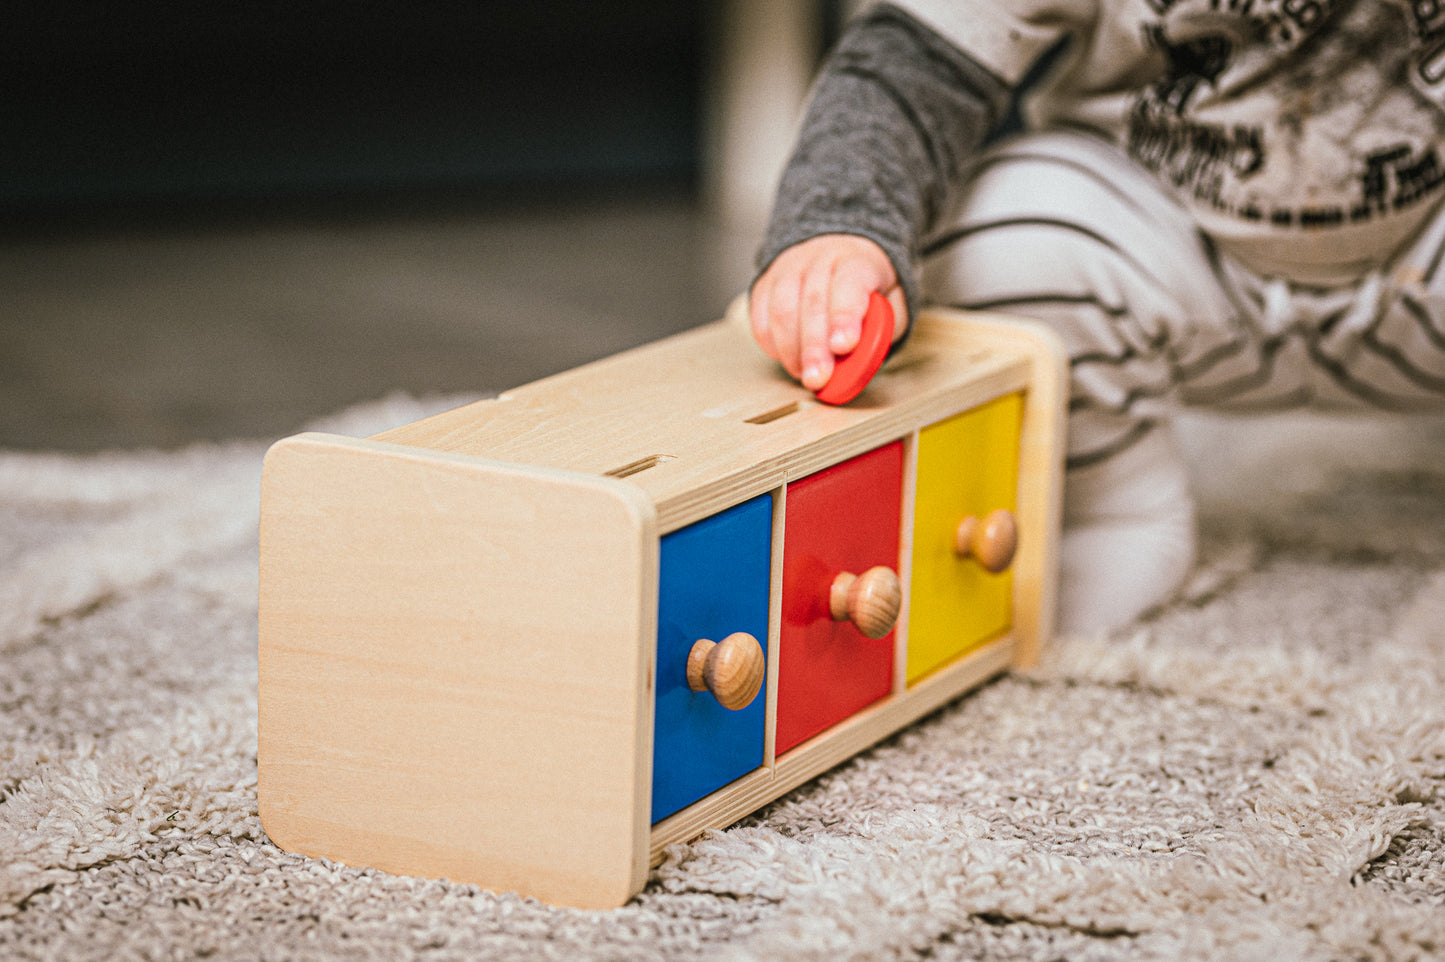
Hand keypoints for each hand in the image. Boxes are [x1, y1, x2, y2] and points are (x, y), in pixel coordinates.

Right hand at [749, 234, 907, 390]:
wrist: (838, 254)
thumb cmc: (867, 289)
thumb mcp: (891, 305)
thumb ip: (881, 330)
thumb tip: (859, 360)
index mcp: (857, 261)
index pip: (850, 284)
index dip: (845, 317)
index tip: (844, 347)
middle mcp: (820, 259)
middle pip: (813, 303)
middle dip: (814, 348)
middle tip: (818, 379)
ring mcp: (789, 269)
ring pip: (782, 311)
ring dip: (791, 351)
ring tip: (804, 374)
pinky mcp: (766, 284)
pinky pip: (761, 318)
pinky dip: (773, 345)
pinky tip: (789, 358)